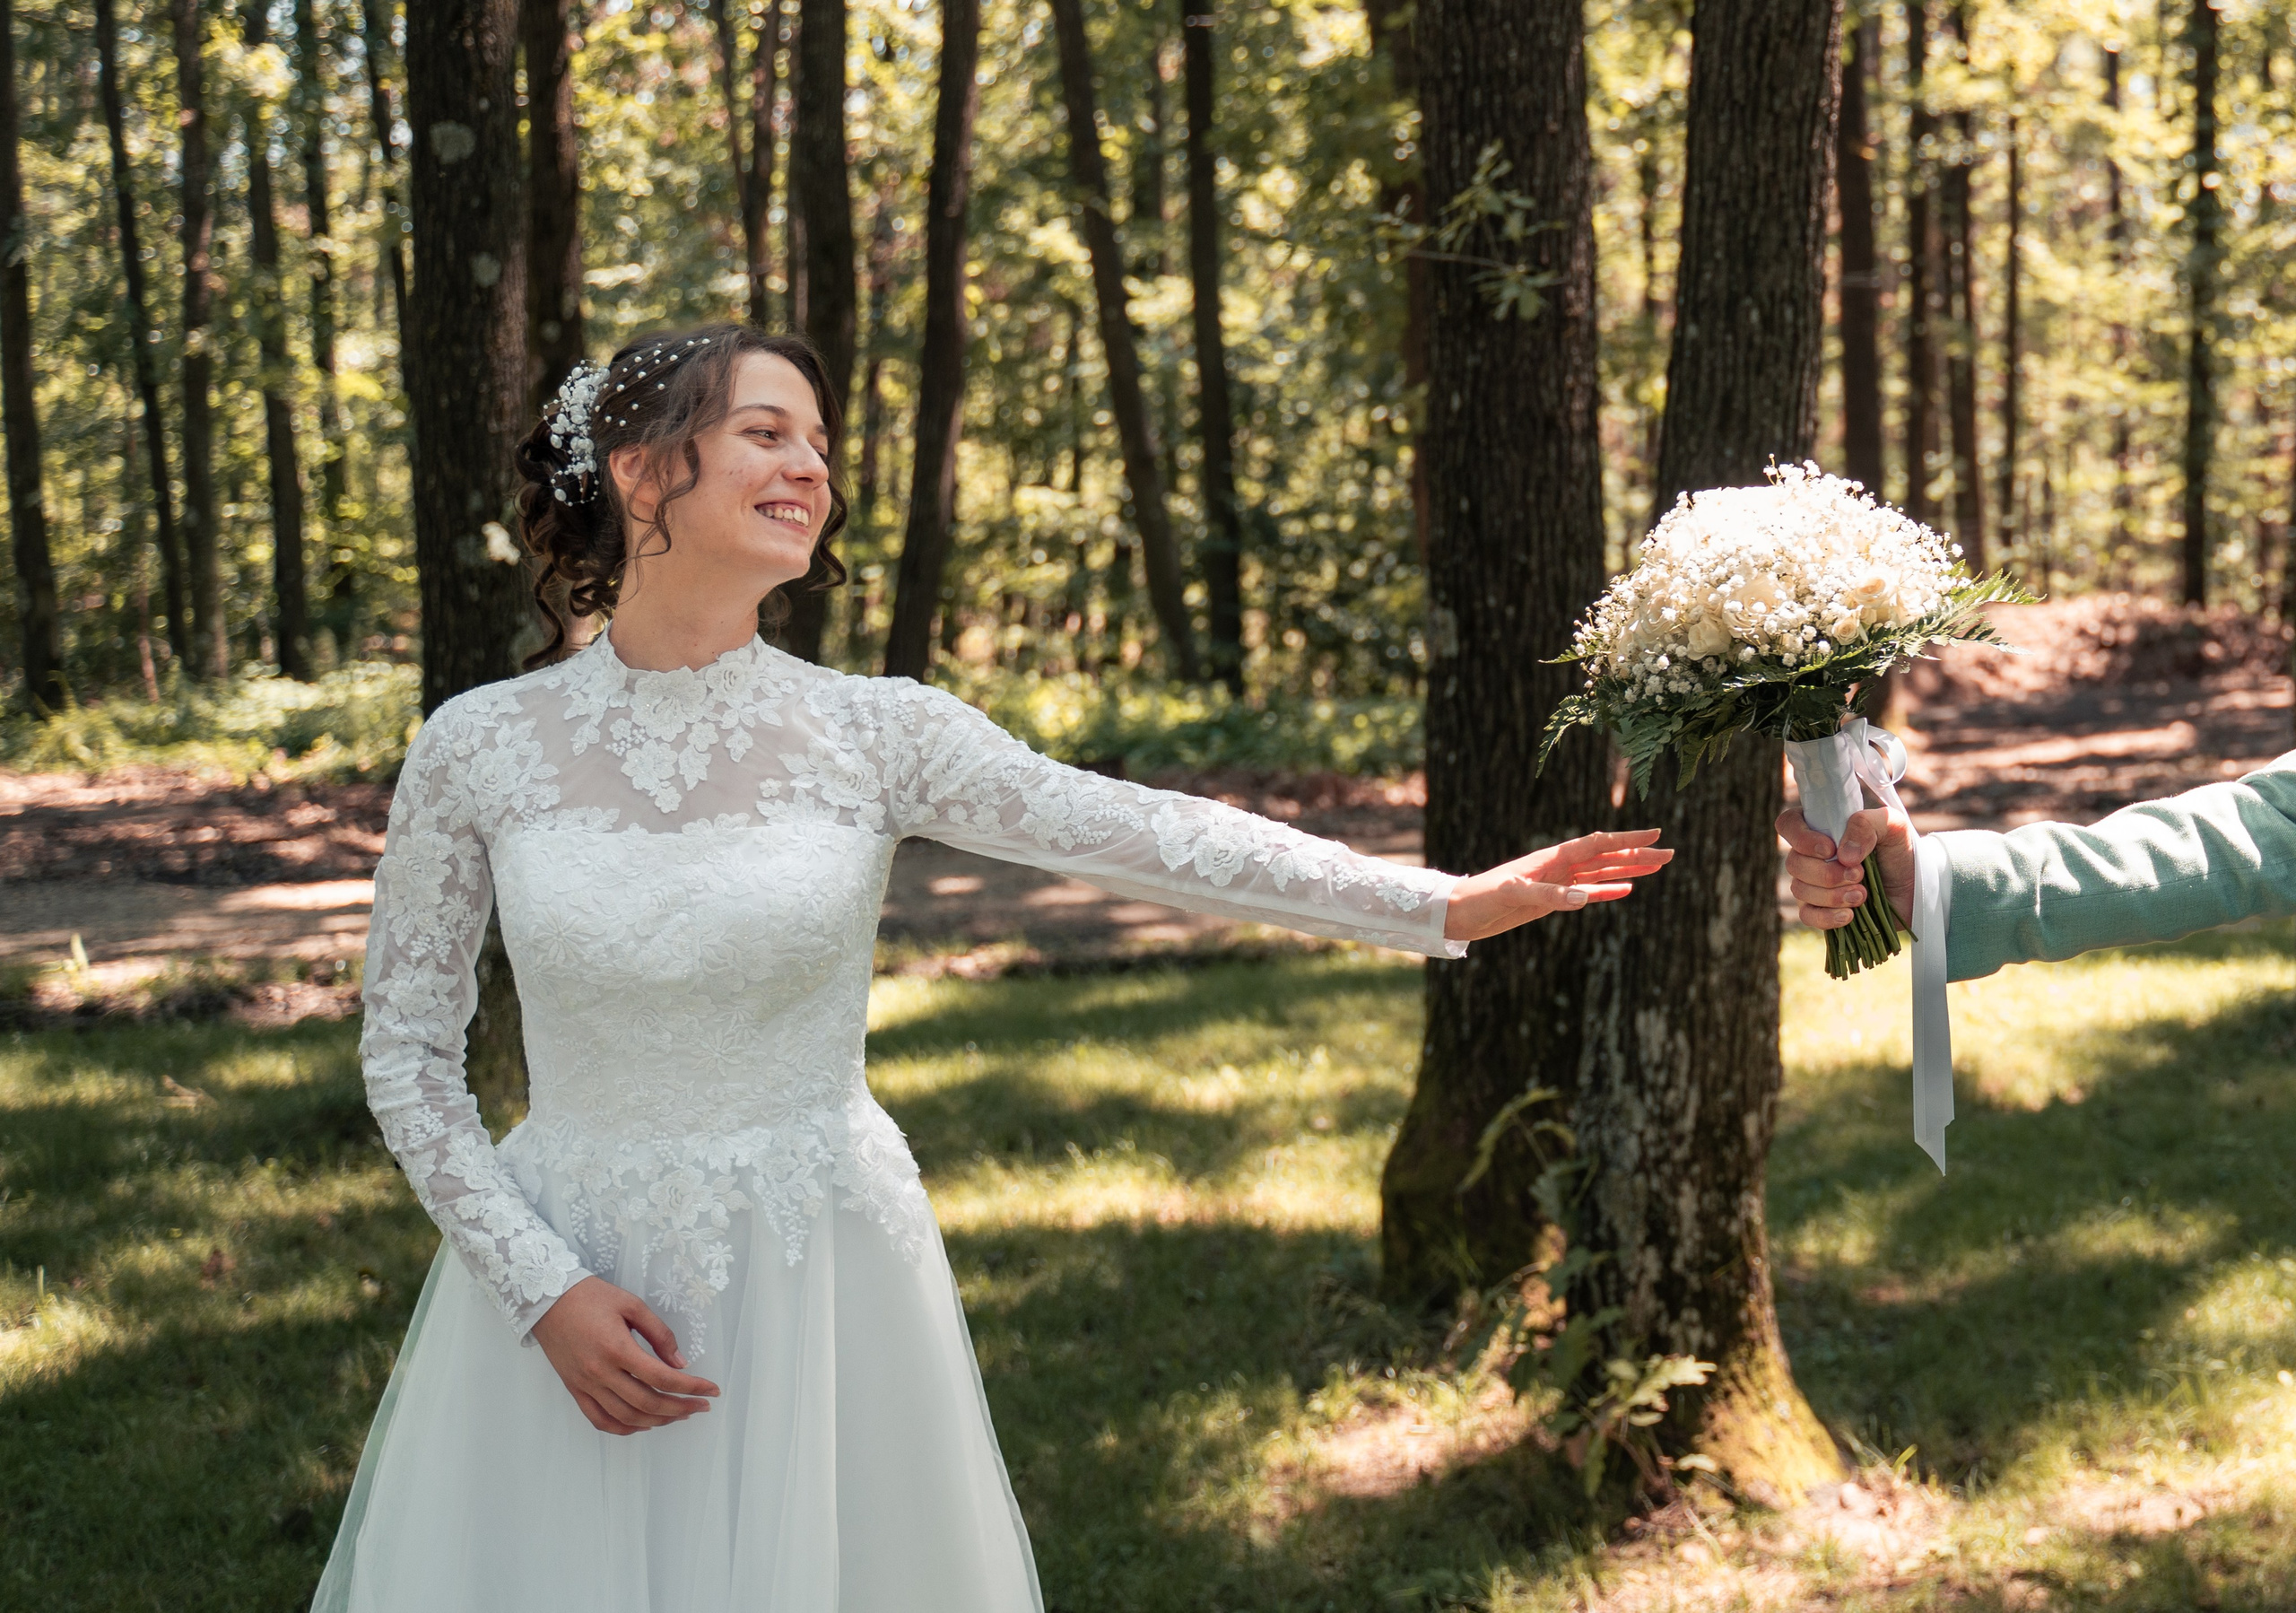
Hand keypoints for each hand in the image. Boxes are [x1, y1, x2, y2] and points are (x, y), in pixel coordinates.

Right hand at [530, 1275, 720, 1435]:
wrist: (546, 1300)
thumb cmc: (591, 1297)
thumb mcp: (632, 1304)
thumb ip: (660, 1334)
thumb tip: (681, 1363)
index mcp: (617, 1348)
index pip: (662, 1378)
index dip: (691, 1387)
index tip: (711, 1390)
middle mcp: (600, 1372)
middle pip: (647, 1403)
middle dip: (680, 1408)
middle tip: (701, 1407)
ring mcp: (585, 1385)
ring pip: (625, 1417)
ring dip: (656, 1421)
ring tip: (679, 1415)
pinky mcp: (574, 1390)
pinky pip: (599, 1420)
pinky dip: (623, 1428)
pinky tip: (643, 1424)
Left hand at [1443, 829, 1672, 942]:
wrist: (1459, 912)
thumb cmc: (1482, 897)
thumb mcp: (1513, 896)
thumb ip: (1548, 896)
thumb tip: (1582, 898)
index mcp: (1551, 858)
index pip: (1596, 844)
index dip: (1625, 839)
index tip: (1655, 833)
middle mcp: (1558, 866)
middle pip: (1606, 856)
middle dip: (1637, 854)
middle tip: (1670, 853)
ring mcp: (1557, 882)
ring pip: (1601, 873)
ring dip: (1629, 870)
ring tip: (1658, 867)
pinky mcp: (1551, 900)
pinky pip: (1587, 893)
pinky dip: (1608, 891)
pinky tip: (1627, 889)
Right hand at [1776, 804, 1913, 930]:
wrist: (1916, 888)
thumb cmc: (1901, 851)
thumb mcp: (1892, 826)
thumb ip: (1866, 825)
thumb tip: (1844, 855)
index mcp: (1821, 829)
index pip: (1788, 824)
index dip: (1801, 838)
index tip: (1829, 849)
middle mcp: (1810, 856)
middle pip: (1794, 863)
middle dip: (1827, 873)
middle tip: (1859, 874)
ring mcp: (1812, 885)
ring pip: (1800, 890)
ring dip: (1832, 895)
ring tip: (1862, 895)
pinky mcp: (1821, 910)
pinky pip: (1808, 916)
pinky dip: (1827, 917)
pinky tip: (1849, 915)